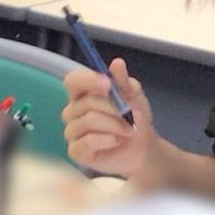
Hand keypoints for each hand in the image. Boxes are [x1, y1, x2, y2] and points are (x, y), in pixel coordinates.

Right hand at [61, 61, 167, 181]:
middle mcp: (73, 111)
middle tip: (135, 116)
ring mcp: (72, 132)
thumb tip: (117, 63)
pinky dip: (108, 139)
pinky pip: (89, 141)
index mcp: (82, 93)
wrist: (142, 146)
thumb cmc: (134, 117)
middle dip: (115, 108)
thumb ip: (123, 81)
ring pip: (89, 121)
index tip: (108, 85)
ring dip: (116, 125)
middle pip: (87, 102)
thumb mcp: (134, 95)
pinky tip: (116, 141)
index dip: (88, 80)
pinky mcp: (76, 151)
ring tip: (129, 130)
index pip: (73, 80)